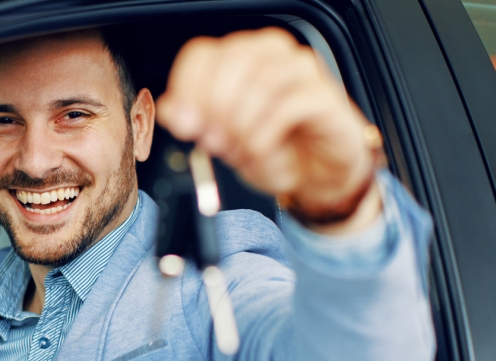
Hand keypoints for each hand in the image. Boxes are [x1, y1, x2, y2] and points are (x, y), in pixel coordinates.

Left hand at [157, 28, 381, 233]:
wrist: (316, 173)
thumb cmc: (271, 148)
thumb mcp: (222, 141)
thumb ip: (193, 123)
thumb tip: (172, 111)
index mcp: (238, 57)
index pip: (200, 56)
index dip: (187, 91)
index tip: (184, 126)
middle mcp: (269, 53)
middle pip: (229, 65)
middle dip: (214, 110)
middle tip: (211, 143)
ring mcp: (299, 70)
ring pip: (259, 83)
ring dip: (240, 124)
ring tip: (238, 151)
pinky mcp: (323, 94)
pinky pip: (287, 107)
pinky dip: (265, 135)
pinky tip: (260, 151)